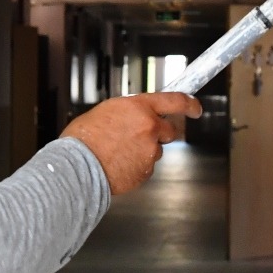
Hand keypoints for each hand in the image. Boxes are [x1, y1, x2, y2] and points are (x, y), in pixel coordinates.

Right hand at [61, 92, 202, 194]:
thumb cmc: (84, 139)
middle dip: (160, 134)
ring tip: (117, 154)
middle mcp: (150, 127)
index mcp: (139, 107)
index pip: (175, 100)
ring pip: (155, 150)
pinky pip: (146, 166)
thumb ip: (128, 113)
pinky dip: (135, 166)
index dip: (190, 104)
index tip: (196, 108)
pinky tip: (117, 165)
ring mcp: (150, 151)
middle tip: (140, 138)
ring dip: (143, 152)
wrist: (77, 167)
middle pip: (169, 131)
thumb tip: (134, 117)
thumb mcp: (106, 112)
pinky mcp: (146, 171)